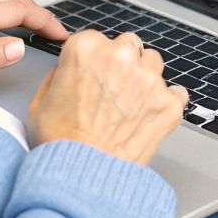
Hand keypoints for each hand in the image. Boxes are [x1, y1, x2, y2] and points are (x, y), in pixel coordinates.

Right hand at [27, 31, 187, 165]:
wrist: (83, 178)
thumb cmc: (60, 145)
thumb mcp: (40, 101)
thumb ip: (59, 74)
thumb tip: (70, 70)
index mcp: (86, 49)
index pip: (97, 39)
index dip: (95, 60)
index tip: (94, 74)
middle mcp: (120, 57)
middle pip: (129, 46)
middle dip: (122, 63)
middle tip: (112, 90)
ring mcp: (148, 79)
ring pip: (153, 63)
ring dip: (144, 78)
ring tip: (130, 104)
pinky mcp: (168, 103)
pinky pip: (176, 93)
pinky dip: (165, 103)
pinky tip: (149, 117)